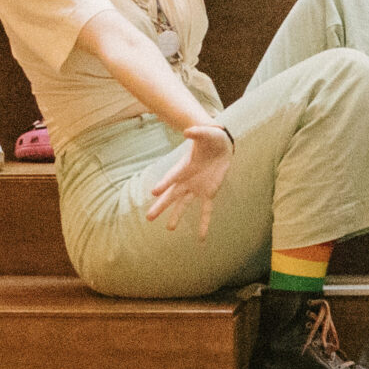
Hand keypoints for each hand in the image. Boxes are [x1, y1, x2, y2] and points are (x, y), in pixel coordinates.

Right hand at [143, 123, 233, 238]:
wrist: (220, 145)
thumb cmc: (210, 138)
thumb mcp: (206, 133)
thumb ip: (197, 133)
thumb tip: (187, 132)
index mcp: (183, 167)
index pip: (172, 176)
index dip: (164, 183)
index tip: (154, 191)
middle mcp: (186, 180)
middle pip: (171, 195)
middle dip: (161, 206)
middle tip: (149, 217)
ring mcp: (196, 188)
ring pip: (183, 204)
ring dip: (177, 216)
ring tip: (170, 229)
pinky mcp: (208, 193)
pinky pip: (206, 210)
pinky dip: (204, 223)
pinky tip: (202, 237)